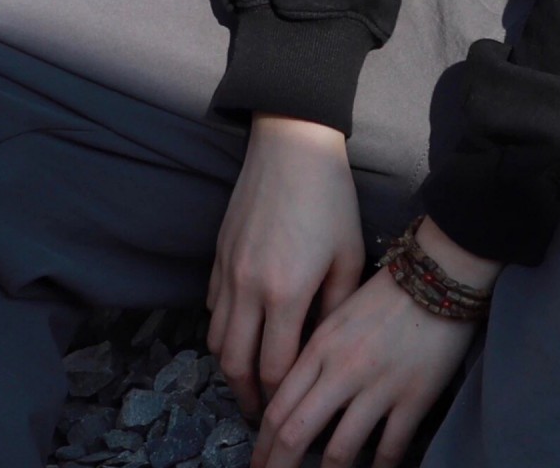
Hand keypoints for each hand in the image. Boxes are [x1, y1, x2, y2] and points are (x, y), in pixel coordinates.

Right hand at [206, 113, 365, 419]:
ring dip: (229, 364)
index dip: (280, 396)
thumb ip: (335, 306)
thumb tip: (325, 342)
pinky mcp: (218, 252)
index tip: (289, 412)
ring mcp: (227, 269)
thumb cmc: (330, 198)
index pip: (274, 366)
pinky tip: (241, 327)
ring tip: (248, 376)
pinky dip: (222, 327)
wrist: (292, 147)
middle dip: (246, 396)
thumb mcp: (347, 254)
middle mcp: (247, 287)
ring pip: (215, 336)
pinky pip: (211, 304)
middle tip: (260, 412)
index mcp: (286, 292)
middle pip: (234, 362)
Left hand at [252, 217, 501, 467]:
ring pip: (340, 450)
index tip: (257, 462)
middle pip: (296, 433)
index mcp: (319, 347)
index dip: (263, 444)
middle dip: (278, 466)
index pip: (278, 406)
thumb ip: (315, 353)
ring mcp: (378, 387)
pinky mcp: (414, 398)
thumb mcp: (337, 315)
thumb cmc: (383, 293)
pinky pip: (390, 448)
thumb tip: (295, 393)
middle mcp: (342, 370)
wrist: (434, 278)